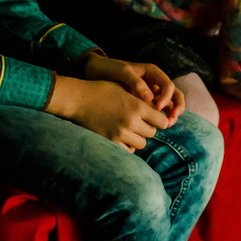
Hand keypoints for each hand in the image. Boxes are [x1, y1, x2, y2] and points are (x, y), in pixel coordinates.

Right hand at [47, 75, 167, 150]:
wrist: (79, 100)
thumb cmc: (103, 90)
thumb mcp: (126, 89)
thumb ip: (143, 99)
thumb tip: (160, 107)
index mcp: (137, 106)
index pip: (162, 121)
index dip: (160, 119)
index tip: (155, 118)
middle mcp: (131, 121)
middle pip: (152, 133)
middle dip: (149, 128)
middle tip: (140, 122)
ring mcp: (120, 134)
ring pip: (142, 143)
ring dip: (139, 137)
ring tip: (130, 129)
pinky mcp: (110, 142)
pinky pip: (129, 150)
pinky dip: (128, 145)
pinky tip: (123, 137)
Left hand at [82, 53, 184, 123]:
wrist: (95, 73)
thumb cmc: (108, 70)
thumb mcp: (122, 73)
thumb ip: (136, 83)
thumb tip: (150, 98)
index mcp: (152, 73)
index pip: (169, 86)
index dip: (167, 98)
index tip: (158, 108)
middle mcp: (154, 83)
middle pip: (174, 96)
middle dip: (175, 108)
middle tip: (170, 121)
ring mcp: (150, 94)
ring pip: (167, 106)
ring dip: (169, 116)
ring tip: (166, 126)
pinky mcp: (142, 103)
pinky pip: (155, 112)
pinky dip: (157, 120)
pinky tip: (152, 127)